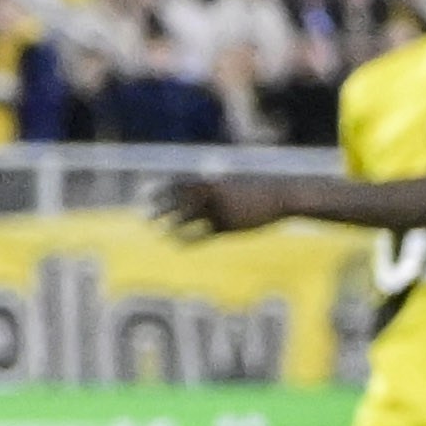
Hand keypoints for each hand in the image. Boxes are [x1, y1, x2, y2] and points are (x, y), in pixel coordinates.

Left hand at [149, 173, 285, 239]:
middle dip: (161, 208)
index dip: (162, 188)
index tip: (146, 193)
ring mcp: (219, 210)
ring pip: (189, 218)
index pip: (180, 184)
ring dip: (171, 225)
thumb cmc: (258, 191)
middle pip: (180, 200)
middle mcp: (212, 195)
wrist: (280, 197)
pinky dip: (188, 239)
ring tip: (158, 233)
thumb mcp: (236, 185)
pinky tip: (177, 244)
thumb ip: (218, 188)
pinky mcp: (228, 226)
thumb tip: (204, 190)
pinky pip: (203, 234)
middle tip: (144, 216)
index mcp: (213, 182)